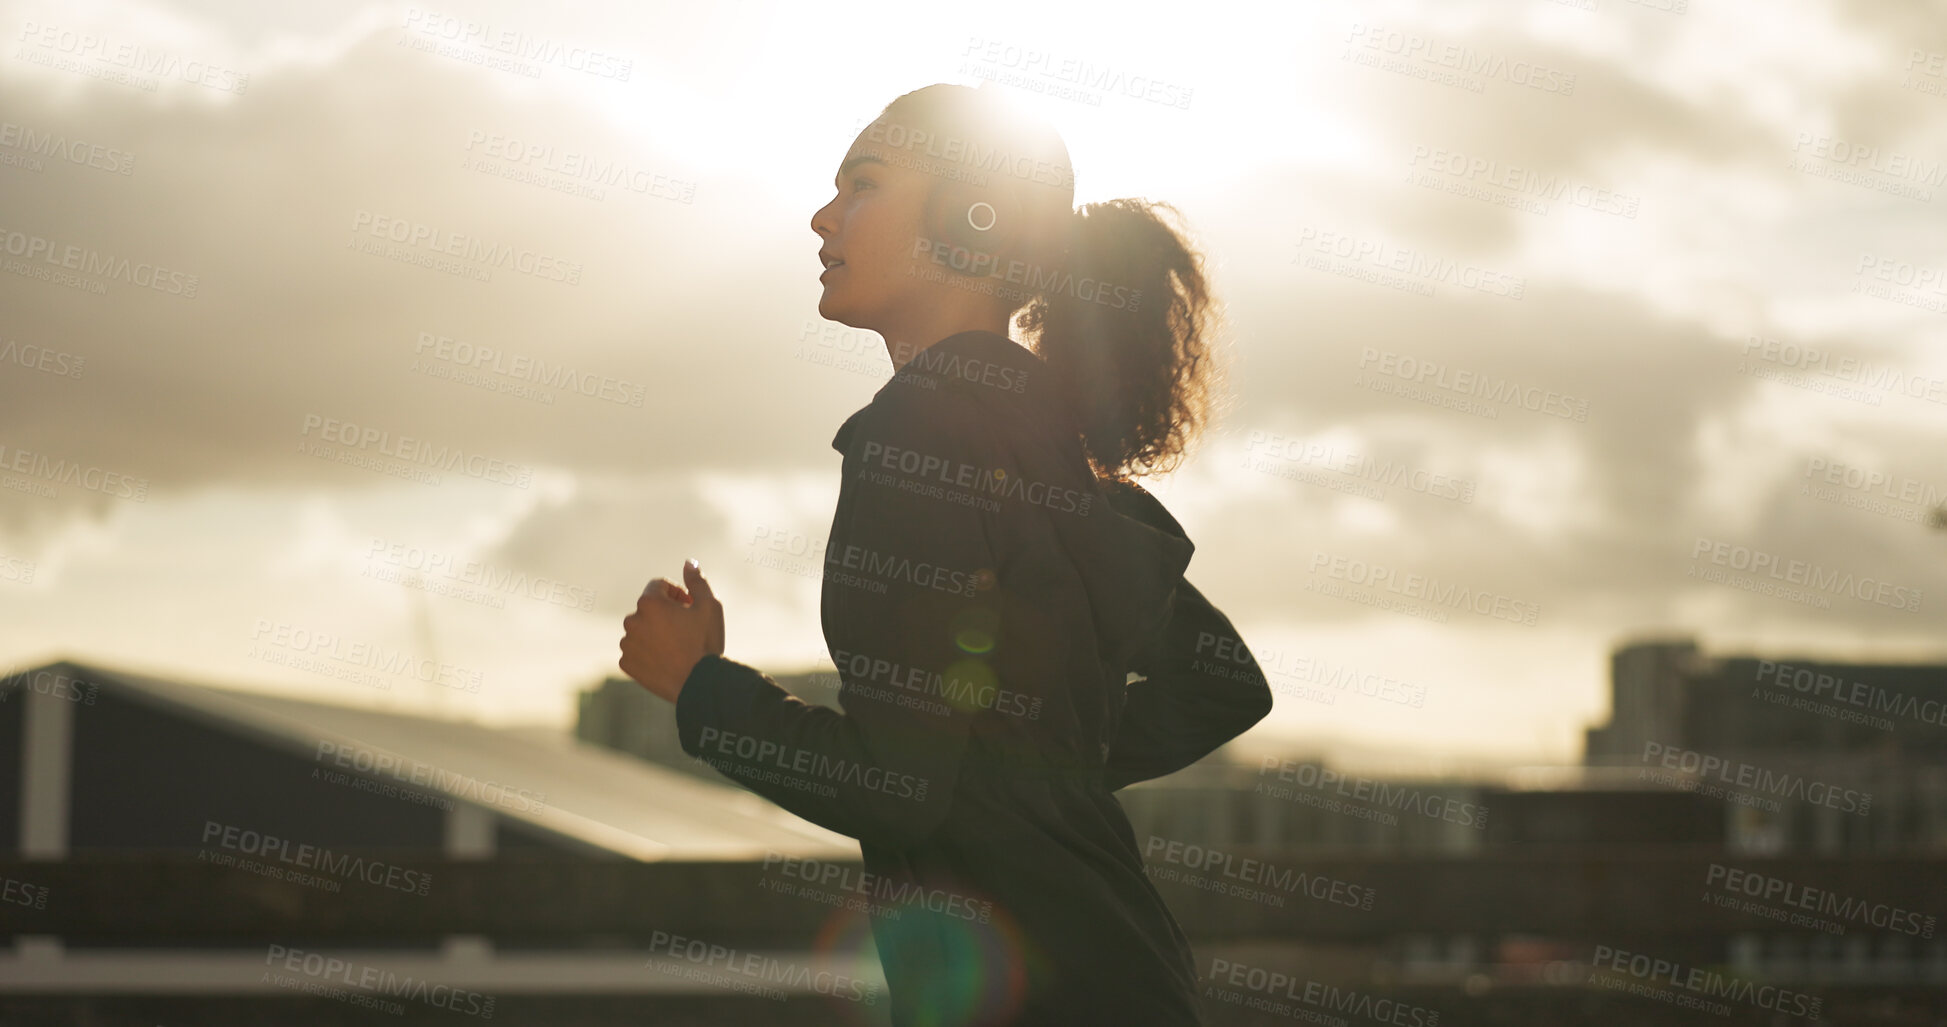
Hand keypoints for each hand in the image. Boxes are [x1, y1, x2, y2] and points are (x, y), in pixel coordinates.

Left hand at [619, 559, 724, 702]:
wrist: (698, 685)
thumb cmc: (705, 642)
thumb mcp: (710, 606)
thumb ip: (697, 581)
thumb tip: (688, 563)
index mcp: (650, 602)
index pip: (659, 585)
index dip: (677, 593)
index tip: (690, 607)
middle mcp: (632, 620)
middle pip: (649, 608)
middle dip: (666, 613)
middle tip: (686, 629)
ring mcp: (627, 643)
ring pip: (641, 630)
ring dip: (655, 632)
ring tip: (677, 647)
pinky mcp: (626, 664)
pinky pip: (636, 651)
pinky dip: (648, 652)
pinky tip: (667, 660)